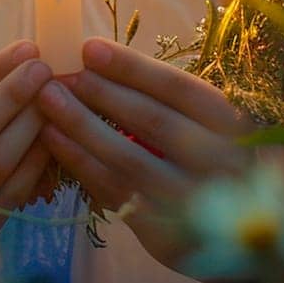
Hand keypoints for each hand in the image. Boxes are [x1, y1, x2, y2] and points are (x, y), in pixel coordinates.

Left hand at [35, 37, 254, 271]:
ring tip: (48, 100)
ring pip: (127, 158)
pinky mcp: (164, 233)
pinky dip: (80, 163)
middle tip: (61, 74)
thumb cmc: (210, 162)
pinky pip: (114, 191)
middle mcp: (219, 164)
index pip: (178, 88)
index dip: (132, 66)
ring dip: (81, 126)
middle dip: (101, 93)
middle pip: (152, 121)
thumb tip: (101, 60)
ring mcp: (192, 201)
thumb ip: (168, 101)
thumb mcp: (208, 128)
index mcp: (234, 126)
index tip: (89, 48)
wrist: (235, 234)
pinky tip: (54, 140)